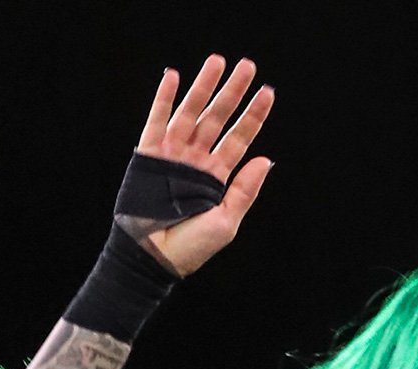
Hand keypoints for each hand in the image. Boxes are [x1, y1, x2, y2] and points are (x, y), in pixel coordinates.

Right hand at [129, 56, 274, 274]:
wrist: (155, 256)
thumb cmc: (192, 246)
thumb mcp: (226, 221)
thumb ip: (244, 191)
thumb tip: (265, 160)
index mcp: (218, 176)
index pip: (240, 139)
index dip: (254, 116)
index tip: (268, 93)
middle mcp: (197, 160)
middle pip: (218, 119)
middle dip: (233, 92)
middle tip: (247, 66)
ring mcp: (173, 155)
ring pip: (190, 113)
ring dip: (203, 87)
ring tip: (217, 62)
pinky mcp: (149, 155)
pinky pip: (157, 121)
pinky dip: (164, 99)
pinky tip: (174, 77)